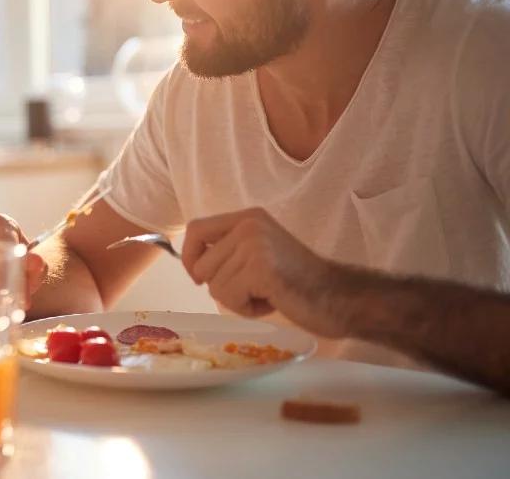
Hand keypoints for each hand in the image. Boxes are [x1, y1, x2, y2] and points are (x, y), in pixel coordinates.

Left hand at [182, 207, 347, 337]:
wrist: (337, 296)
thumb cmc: (295, 281)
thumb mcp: (257, 251)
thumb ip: (228, 249)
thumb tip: (190, 262)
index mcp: (247, 217)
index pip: (195, 230)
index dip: (189, 257)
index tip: (200, 277)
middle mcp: (249, 225)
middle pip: (200, 265)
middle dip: (221, 286)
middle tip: (255, 288)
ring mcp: (255, 245)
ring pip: (214, 286)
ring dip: (237, 300)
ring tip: (267, 293)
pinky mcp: (261, 269)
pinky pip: (229, 298)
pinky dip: (247, 309)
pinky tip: (272, 301)